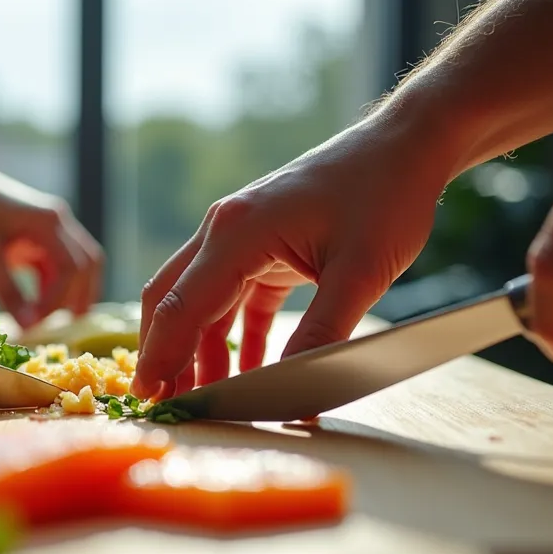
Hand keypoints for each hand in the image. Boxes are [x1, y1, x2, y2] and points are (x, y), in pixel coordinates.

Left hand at [0, 160, 102, 328]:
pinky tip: (38, 306)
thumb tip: (29, 326)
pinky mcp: (39, 233)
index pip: (71, 268)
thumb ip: (7, 289)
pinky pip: (61, 263)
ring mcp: (51, 226)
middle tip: (58, 330)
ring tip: (53, 322)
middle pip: (87, 265)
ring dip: (71, 292)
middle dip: (76, 298)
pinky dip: (56, 286)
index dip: (57, 301)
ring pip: (80, 264)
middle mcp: (57, 221)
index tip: (33, 325)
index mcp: (48, 222)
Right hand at [131, 118, 450, 399]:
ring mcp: (241, 235)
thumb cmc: (385, 197)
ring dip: (198, 350)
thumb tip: (295, 396)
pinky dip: (235, 336)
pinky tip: (248, 373)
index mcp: (236, 232)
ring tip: (204, 400)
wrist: (406, 147)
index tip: (146, 401)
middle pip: (171, 300)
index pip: (180, 306)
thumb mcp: (360, 275)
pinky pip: (234, 298)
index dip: (160, 358)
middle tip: (163, 406)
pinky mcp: (264, 245)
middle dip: (163, 355)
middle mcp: (225, 230)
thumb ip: (321, 336)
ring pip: (199, 301)